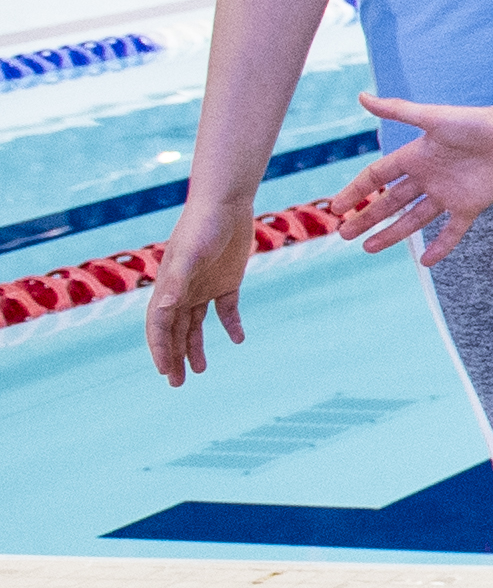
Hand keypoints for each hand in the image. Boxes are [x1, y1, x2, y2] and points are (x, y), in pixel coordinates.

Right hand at [140, 205, 257, 385]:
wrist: (226, 204)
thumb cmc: (203, 227)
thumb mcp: (189, 255)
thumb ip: (176, 282)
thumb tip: (164, 308)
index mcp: (168, 287)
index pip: (159, 326)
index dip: (160, 349)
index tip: (165, 372)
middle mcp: (183, 290)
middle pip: (174, 330)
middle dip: (174, 356)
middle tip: (177, 383)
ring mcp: (204, 286)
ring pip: (196, 325)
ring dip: (196, 347)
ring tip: (200, 371)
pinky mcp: (227, 282)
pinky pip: (226, 310)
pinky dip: (230, 325)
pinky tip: (237, 339)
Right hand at [345, 93, 492, 263]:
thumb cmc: (477, 124)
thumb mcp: (433, 118)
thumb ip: (398, 111)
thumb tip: (362, 96)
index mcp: (416, 156)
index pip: (377, 177)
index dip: (356, 191)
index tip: (336, 207)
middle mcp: (428, 177)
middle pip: (390, 202)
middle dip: (367, 217)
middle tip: (344, 234)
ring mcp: (448, 194)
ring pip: (414, 219)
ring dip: (392, 233)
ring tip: (368, 248)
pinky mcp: (470, 206)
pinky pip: (452, 231)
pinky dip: (441, 246)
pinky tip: (426, 262)